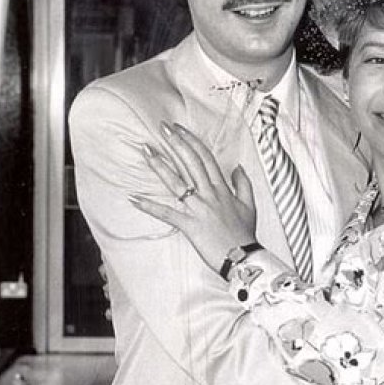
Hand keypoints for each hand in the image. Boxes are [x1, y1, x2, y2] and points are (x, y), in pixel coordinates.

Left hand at [129, 123, 256, 272]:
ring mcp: (198, 208)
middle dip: (176, 143)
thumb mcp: (249, 205)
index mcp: (222, 188)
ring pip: (177, 182)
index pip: (205, 158)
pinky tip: (134, 198)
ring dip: (160, 165)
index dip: (191, 141)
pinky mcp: (189, 224)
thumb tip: (238, 167)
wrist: (243, 256)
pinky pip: (166, 213)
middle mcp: (209, 194)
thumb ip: (243, 184)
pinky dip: (149, 206)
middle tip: (162, 128)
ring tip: (146, 151)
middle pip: (191, 162)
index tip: (179, 129)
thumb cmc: (245, 234)